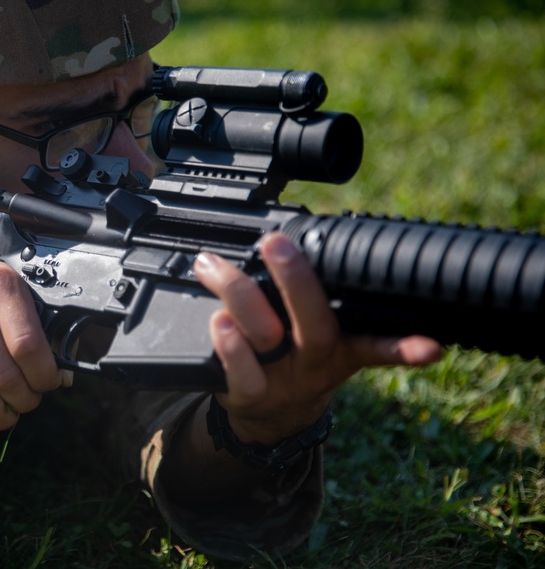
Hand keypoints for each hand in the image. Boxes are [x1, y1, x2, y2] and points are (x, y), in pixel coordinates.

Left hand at [193, 232, 442, 445]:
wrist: (271, 417)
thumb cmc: (295, 355)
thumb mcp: (322, 334)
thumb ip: (315, 294)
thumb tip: (302, 232)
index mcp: (343, 343)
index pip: (380, 341)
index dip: (407, 346)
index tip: (432, 347)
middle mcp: (316, 361)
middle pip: (315, 324)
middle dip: (298, 280)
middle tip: (277, 243)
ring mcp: (284, 380)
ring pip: (266, 338)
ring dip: (241, 296)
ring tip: (216, 268)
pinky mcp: (250, 396)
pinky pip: (241, 374)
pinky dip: (229, 346)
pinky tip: (218, 321)